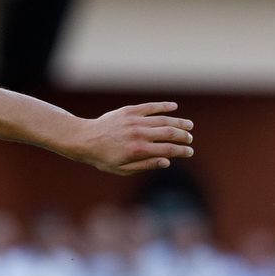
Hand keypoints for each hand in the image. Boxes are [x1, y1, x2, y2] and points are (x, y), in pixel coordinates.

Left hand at [71, 102, 193, 175]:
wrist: (84, 139)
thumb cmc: (103, 158)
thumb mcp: (122, 169)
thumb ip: (146, 165)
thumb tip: (167, 162)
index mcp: (138, 151)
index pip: (168, 150)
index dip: (182, 151)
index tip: (189, 152)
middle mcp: (138, 134)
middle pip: (169, 133)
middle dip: (184, 136)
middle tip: (190, 139)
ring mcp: (134, 121)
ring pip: (163, 120)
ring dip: (179, 122)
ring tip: (188, 125)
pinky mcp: (129, 111)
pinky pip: (150, 107)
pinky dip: (164, 106)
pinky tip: (174, 107)